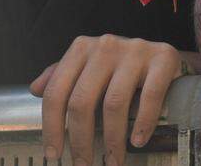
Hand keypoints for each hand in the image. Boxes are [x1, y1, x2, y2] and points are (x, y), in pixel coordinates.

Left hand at [30, 36, 187, 165]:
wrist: (165, 57)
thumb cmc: (122, 67)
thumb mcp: (89, 66)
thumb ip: (63, 75)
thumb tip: (36, 89)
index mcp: (83, 48)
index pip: (56, 91)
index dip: (52, 127)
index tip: (54, 153)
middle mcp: (106, 45)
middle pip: (82, 101)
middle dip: (81, 140)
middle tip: (83, 163)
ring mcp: (136, 50)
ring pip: (114, 103)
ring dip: (112, 140)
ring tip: (113, 159)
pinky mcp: (163, 58)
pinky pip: (150, 96)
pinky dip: (143, 123)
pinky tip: (138, 140)